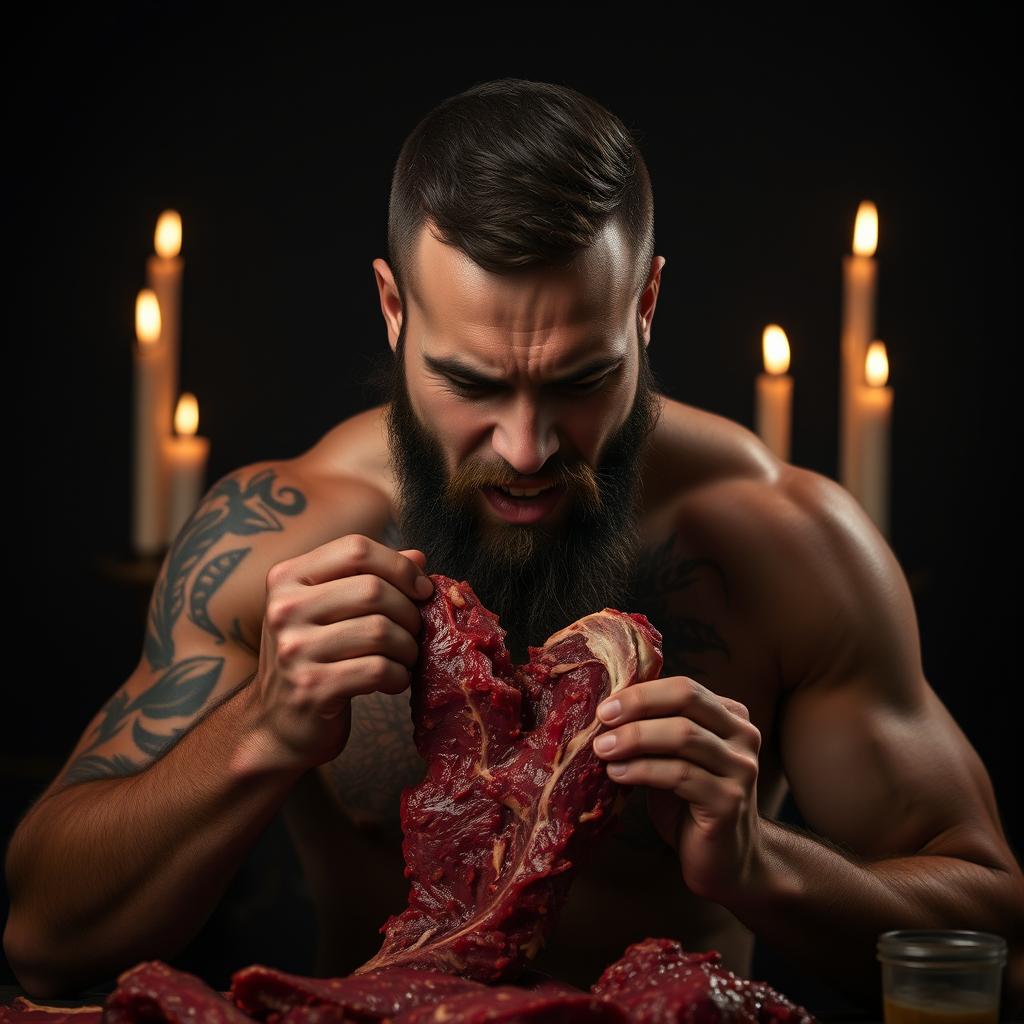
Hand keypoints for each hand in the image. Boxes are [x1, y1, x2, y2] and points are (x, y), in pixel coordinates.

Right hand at [248, 534, 434, 772]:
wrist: (278, 723)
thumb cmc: (313, 657)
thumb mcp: (330, 609)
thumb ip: (371, 577)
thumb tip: (418, 558)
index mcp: (287, 577)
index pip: (356, 548)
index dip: (399, 566)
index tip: (421, 590)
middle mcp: (284, 609)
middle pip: (373, 590)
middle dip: (409, 612)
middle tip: (414, 632)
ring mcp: (294, 650)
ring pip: (380, 631)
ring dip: (408, 647)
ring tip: (405, 658)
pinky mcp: (311, 689)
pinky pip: (378, 669)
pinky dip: (399, 675)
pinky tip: (394, 681)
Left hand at [591, 676, 762, 901]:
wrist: (724, 860)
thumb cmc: (690, 804)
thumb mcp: (673, 758)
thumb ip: (656, 729)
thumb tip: (606, 708)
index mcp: (730, 717)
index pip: (684, 687)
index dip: (641, 692)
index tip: (605, 706)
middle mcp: (743, 736)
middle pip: (687, 700)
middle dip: (638, 704)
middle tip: (601, 719)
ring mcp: (741, 768)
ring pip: (683, 735)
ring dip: (635, 738)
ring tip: (602, 749)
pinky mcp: (730, 801)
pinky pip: (681, 775)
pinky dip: (643, 770)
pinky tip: (618, 774)